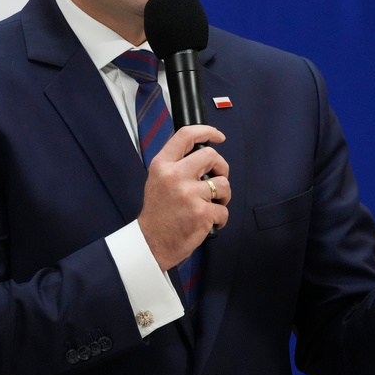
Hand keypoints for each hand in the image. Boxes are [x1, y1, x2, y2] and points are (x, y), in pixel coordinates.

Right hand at [137, 125, 229, 270]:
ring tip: (212, 205)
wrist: (151, 243)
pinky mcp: (201, 213)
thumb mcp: (157, 180)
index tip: (218, 137)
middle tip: (217, 179)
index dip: (207, 131)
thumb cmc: (158, 213)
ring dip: (223, 196)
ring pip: (223, 184)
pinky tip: (209, 222)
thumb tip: (202, 154)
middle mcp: (175, 176)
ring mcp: (189, 194)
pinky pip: (223, 210)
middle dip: (221, 168)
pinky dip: (220, 218)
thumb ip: (175, 165)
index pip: (186, 135)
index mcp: (162, 165)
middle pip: (211, 156)